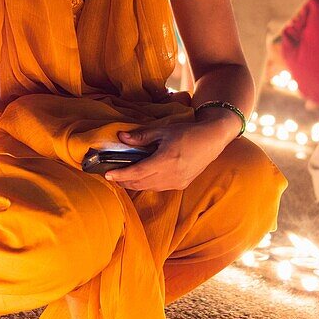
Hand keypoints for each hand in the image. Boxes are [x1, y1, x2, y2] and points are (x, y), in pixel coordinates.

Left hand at [103, 119, 236, 191]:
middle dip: (124, 181)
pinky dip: (147, 184)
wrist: (211, 141)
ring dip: (134, 184)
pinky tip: (143, 177)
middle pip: (139, 183)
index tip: (107, 174)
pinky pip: (158, 188)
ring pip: (148, 187)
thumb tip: (121, 137)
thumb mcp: (163, 131)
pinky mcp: (181, 185)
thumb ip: (141, 136)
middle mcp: (170, 175)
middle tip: (113, 175)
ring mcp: (176, 182)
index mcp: (165, 160)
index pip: (137, 172)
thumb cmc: (187, 133)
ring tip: (124, 177)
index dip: (120, 175)